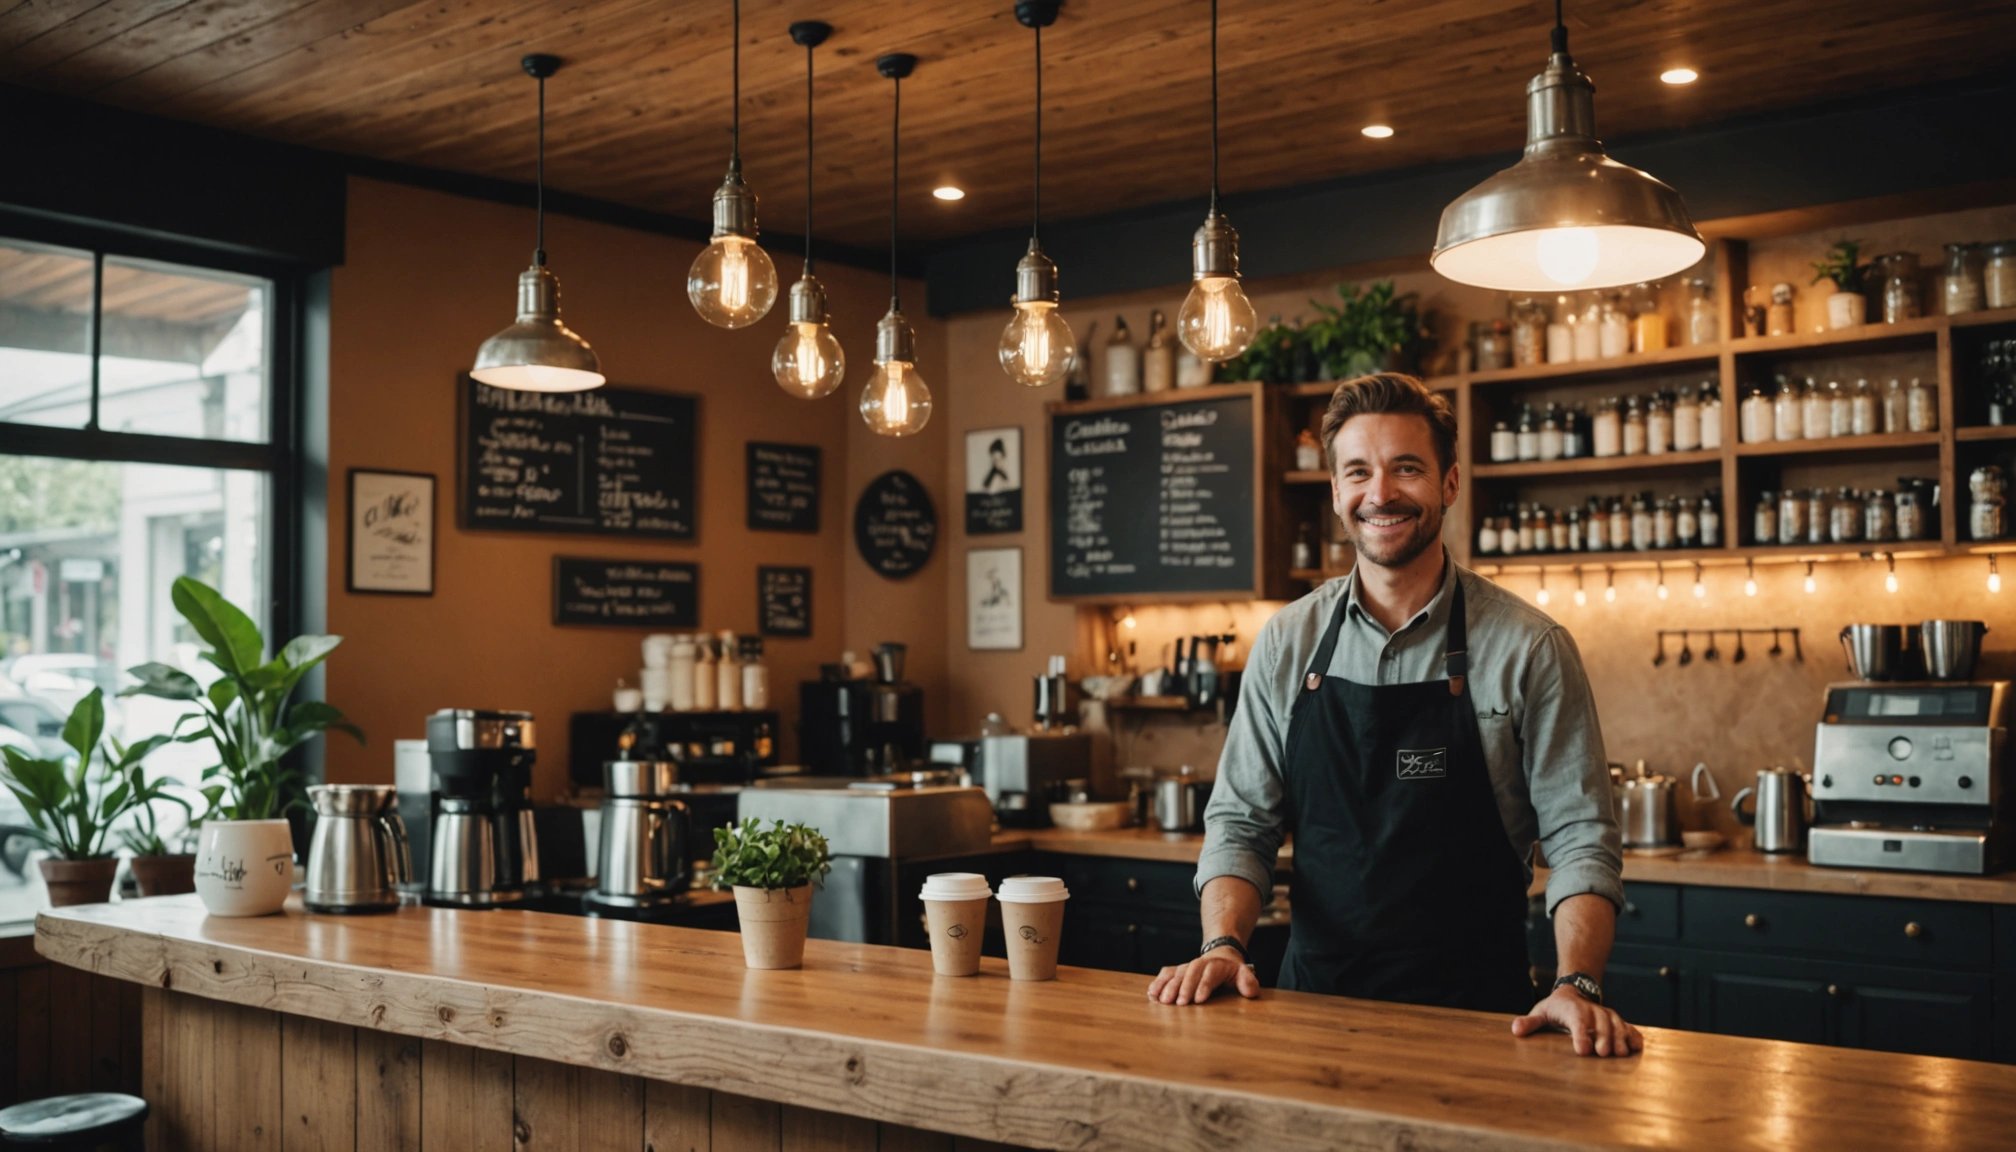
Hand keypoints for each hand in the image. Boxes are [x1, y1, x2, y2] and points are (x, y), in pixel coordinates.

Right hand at [1147, 946, 1259, 1004]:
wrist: (1220, 954)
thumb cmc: (1231, 970)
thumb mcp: (1243, 973)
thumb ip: (1248, 981)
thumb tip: (1251, 992)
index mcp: (1216, 965)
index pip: (1210, 973)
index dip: (1203, 985)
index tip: (1198, 1000)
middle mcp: (1199, 964)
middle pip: (1190, 973)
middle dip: (1183, 988)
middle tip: (1178, 1003)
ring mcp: (1186, 967)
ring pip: (1175, 973)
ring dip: (1167, 986)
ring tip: (1162, 1001)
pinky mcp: (1177, 971)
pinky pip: (1166, 974)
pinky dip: (1158, 983)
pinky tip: (1152, 994)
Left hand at [1511, 985, 1643, 1056]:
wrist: (1575, 992)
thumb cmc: (1556, 1008)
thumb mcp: (1541, 1011)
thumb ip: (1531, 1022)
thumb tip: (1516, 1030)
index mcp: (1572, 1009)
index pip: (1577, 1021)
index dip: (1580, 1035)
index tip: (1582, 1050)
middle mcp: (1592, 1011)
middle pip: (1601, 1023)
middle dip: (1603, 1038)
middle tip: (1604, 1054)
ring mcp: (1607, 1015)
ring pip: (1617, 1024)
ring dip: (1620, 1038)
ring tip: (1621, 1054)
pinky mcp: (1617, 1022)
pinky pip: (1628, 1027)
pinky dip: (1634, 1036)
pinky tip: (1637, 1048)